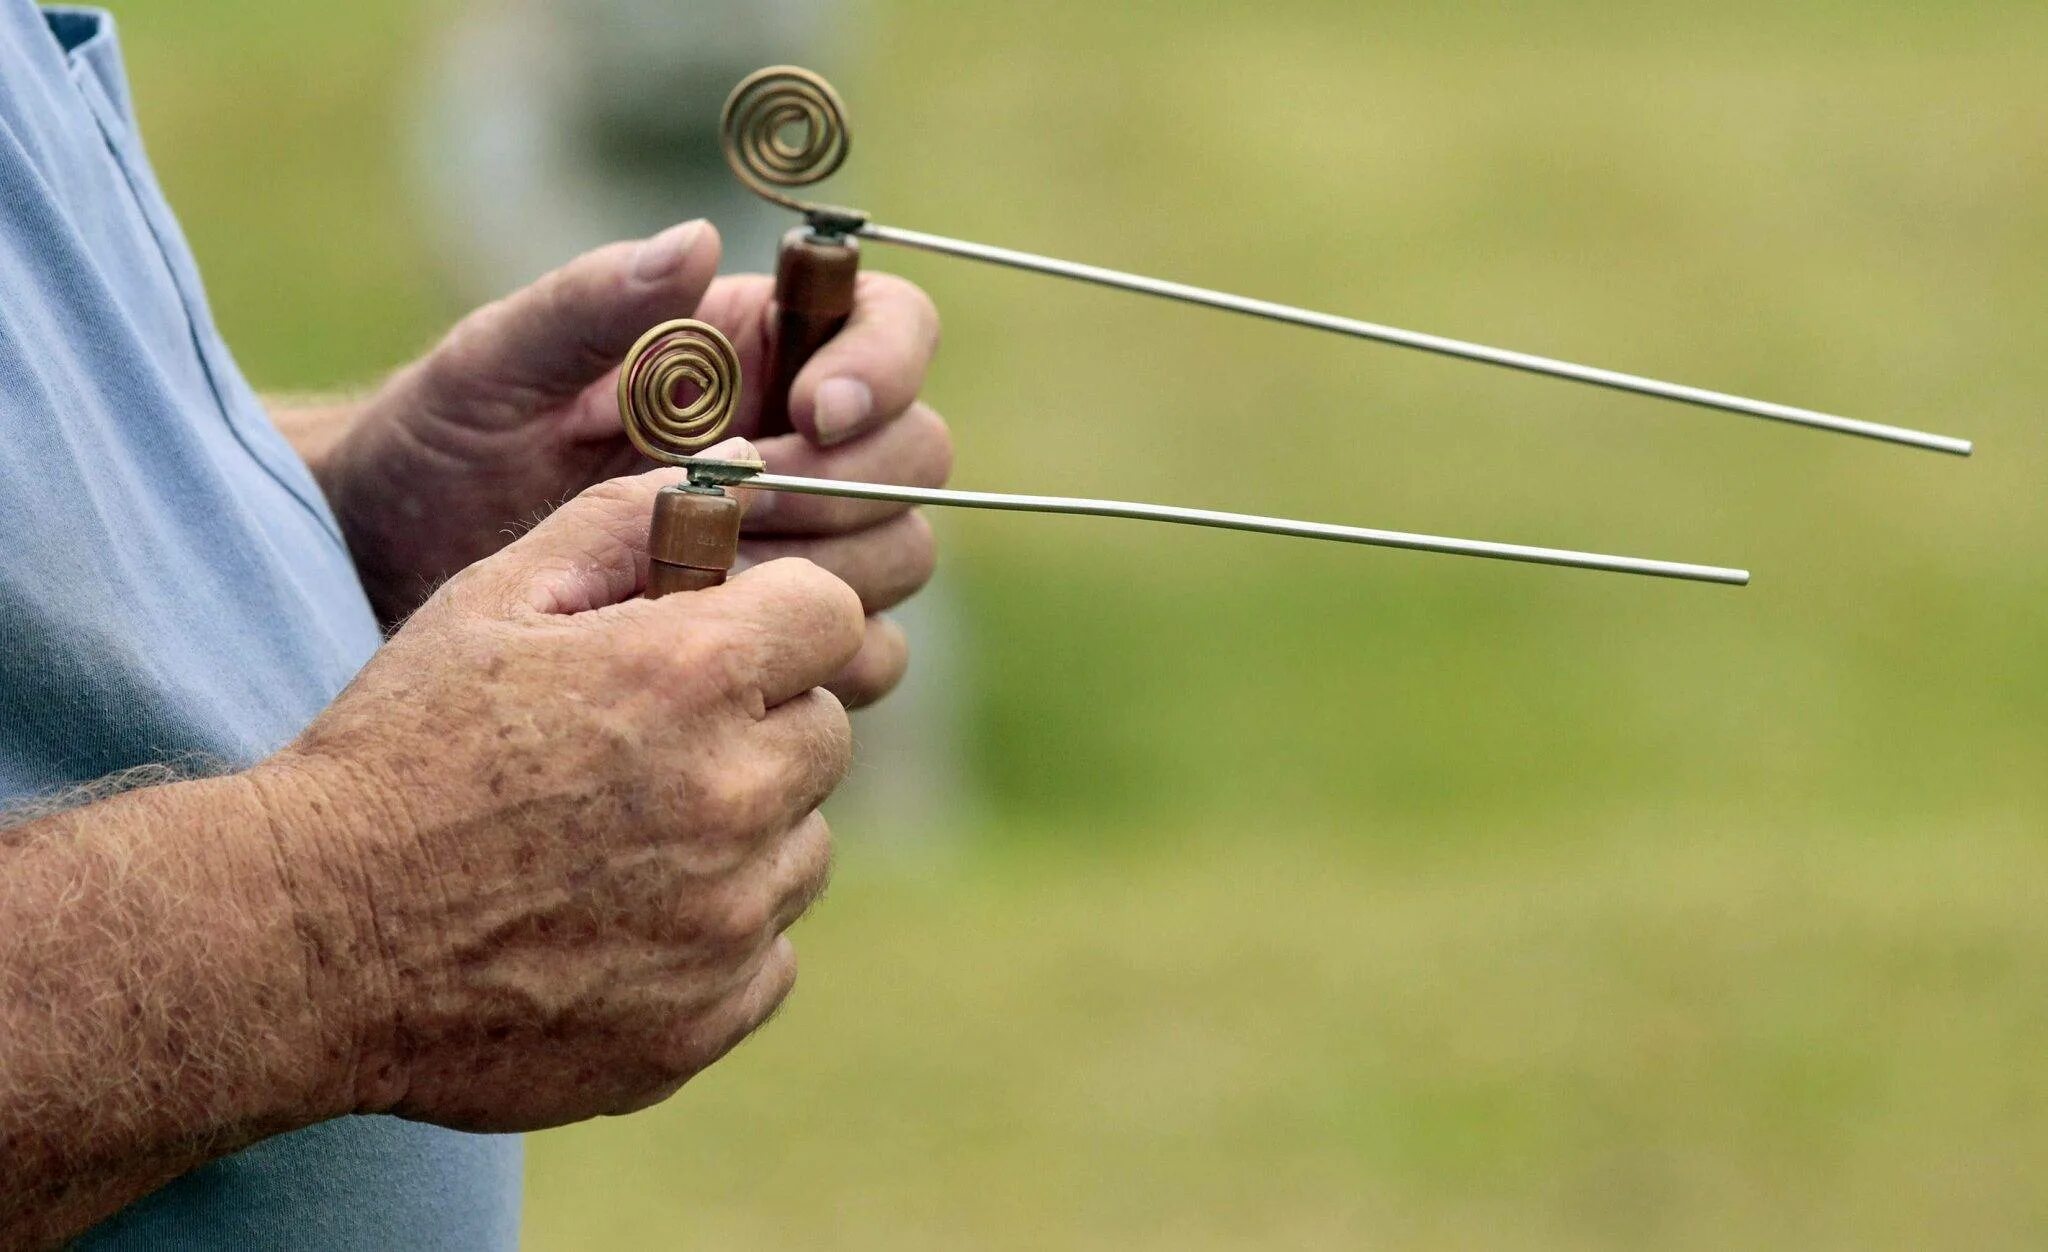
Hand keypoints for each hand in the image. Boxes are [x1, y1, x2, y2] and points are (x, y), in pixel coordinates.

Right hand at [258, 470, 863, 1130]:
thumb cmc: (400, 747)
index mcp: (692, 675)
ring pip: (804, 846)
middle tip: (648, 746)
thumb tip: (746, 470)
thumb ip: (630, 523)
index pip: (833, 616)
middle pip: (826, 731)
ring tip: (619, 840)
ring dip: (744, 833)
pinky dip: (716, 937)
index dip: (777, 621)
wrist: (310, 937)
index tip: (722, 644)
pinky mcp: (707, 1019)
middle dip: (758, 724)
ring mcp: (727, 920)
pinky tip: (616, 924)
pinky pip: (769, 954)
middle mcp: (734, 797)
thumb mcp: (495, 599)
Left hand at [319, 221, 949, 708]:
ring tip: (715, 585)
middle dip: (852, 485)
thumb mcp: (495, 367)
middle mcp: (799, 441)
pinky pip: (869, 649)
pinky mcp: (782, 632)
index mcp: (753, 348)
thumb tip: (697, 240)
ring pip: (903, 551)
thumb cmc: (442, 445)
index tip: (813, 411)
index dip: (883, 364)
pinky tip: (732, 656)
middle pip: (918, 452)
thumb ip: (590, 304)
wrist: (400, 571)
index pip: (889, 326)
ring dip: (836, 573)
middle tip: (746, 515)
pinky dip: (830, 656)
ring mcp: (800, 544)